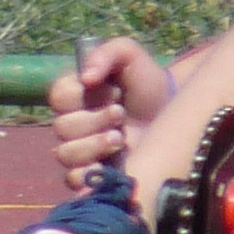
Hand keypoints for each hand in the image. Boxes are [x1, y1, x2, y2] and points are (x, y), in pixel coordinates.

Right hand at [49, 35, 175, 188]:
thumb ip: (106, 53)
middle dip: (94, 120)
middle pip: (62, 127)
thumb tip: (86, 77)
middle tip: (121, 114)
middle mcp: (72, 123)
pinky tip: (111, 166)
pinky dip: (89, 174)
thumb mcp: (130, 56)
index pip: (58, 96)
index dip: (81, 95)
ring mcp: (80, 151)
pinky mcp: (91, 176)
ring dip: (93, 146)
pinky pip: (73, 180)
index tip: (113, 91)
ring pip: (66, 154)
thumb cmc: (148, 84)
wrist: (175, 116)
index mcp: (75, 94)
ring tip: (121, 139)